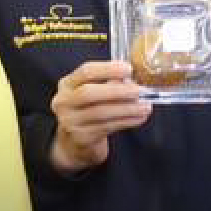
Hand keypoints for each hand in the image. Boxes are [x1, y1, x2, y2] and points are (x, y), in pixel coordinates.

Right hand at [49, 60, 150, 174]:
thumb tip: (130, 80)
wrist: (73, 141)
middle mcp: (64, 102)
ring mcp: (70, 121)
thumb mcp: (92, 93)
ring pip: (100, 113)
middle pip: (88, 93)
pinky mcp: (81, 137)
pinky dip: (127, 121)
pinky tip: (140, 118)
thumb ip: (108, 83)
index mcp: (67, 84)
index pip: (85, 72)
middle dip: (117, 91)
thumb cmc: (88, 110)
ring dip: (127, 109)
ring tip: (146, 106)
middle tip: (139, 91)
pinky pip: (107, 127)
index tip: (128, 68)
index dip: (108, 69)